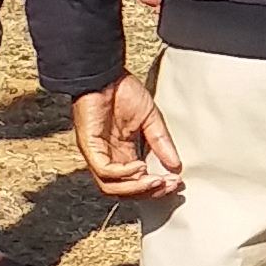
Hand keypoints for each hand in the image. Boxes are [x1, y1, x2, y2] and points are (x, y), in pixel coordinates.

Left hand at [73, 76, 183, 198]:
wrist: (105, 74)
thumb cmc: (123, 91)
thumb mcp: (150, 120)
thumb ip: (161, 143)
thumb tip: (175, 165)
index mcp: (122, 153)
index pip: (136, 181)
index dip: (155, 186)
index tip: (176, 181)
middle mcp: (108, 158)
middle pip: (124, 190)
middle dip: (149, 191)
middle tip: (169, 185)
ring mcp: (96, 154)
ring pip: (111, 187)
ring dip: (136, 188)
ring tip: (155, 181)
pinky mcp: (89, 147)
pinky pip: (104, 171)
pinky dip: (123, 174)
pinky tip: (139, 167)